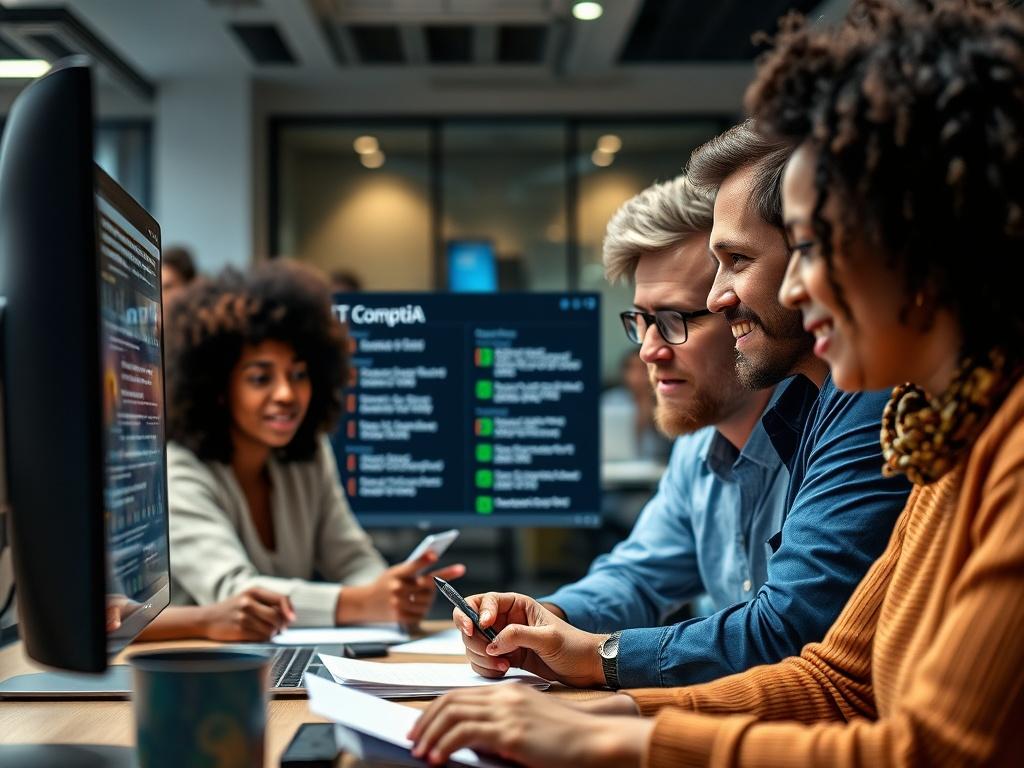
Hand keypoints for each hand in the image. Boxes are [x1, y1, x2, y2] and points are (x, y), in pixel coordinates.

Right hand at [201, 587, 294, 641]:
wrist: (206, 619)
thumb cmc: (233, 609)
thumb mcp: (249, 598)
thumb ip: (268, 603)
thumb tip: (290, 617)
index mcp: (254, 591)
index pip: (281, 599)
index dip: (290, 610)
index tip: (292, 619)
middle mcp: (248, 601)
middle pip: (277, 616)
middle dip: (281, 626)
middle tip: (278, 630)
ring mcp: (243, 615)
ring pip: (270, 629)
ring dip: (272, 634)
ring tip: (266, 633)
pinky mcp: (239, 629)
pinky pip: (260, 638)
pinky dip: (263, 640)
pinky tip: (257, 637)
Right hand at [338, 551, 465, 626]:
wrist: (364, 603)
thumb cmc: (385, 584)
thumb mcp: (394, 572)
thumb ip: (411, 570)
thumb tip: (436, 567)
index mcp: (396, 574)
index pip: (412, 566)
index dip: (423, 560)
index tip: (434, 555)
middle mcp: (396, 588)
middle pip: (428, 584)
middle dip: (439, 580)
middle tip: (455, 571)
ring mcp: (398, 603)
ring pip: (427, 600)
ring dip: (429, 598)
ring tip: (420, 595)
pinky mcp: (399, 616)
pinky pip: (422, 613)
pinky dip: (422, 610)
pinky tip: (414, 606)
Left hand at [407, 684, 650, 766]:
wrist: (593, 740)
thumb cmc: (566, 738)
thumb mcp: (529, 725)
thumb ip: (503, 725)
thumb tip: (473, 741)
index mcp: (508, 692)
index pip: (460, 694)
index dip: (435, 709)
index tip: (422, 727)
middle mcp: (503, 696)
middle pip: (450, 701)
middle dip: (425, 721)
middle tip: (412, 740)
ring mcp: (506, 712)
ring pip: (452, 715)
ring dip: (430, 735)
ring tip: (419, 753)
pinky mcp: (509, 732)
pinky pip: (464, 734)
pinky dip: (444, 745)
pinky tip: (437, 759)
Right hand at [454, 592, 607, 687]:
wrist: (586, 667)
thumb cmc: (573, 646)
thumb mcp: (548, 638)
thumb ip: (519, 636)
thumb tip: (492, 642)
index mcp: (517, 605)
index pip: (483, 601)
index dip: (473, 613)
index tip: (476, 628)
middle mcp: (506, 620)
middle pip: (472, 625)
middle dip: (476, 641)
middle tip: (490, 654)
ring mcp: (504, 640)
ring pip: (474, 645)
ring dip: (482, 657)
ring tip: (503, 666)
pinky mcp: (505, 657)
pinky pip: (483, 661)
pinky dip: (487, 668)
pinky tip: (504, 671)